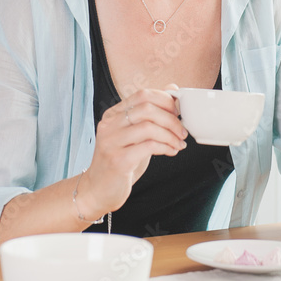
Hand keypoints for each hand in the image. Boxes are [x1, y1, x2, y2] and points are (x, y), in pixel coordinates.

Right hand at [78, 85, 186, 217]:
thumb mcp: (134, 134)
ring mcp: (111, 142)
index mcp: (112, 115)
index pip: (142, 95)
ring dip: (170, 135)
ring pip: (148, 127)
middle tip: (182, 131)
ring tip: (178, 143)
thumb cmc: (120, 161)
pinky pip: (148, 146)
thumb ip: (150, 114)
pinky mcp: (118, 161)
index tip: (178, 113)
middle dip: (171, 119)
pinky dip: (165, 147)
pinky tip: (171, 151)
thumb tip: (172, 89)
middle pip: (146, 108)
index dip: (165, 100)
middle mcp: (109, 125)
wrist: (98, 191)